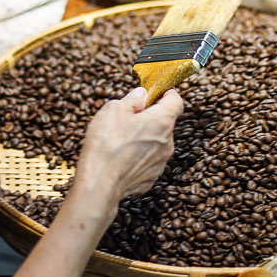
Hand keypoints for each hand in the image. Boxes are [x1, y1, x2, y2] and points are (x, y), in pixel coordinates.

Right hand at [73, 87, 183, 208]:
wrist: (100, 183)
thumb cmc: (107, 144)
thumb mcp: (114, 110)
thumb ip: (132, 100)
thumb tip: (141, 95)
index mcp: (162, 121)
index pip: (176, 101)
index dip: (167, 94)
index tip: (156, 92)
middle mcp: (167, 142)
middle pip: (165, 122)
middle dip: (150, 117)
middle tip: (129, 116)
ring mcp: (160, 162)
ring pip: (156, 142)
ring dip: (144, 137)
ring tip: (120, 139)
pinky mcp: (150, 177)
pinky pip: (148, 160)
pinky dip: (138, 156)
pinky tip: (120, 156)